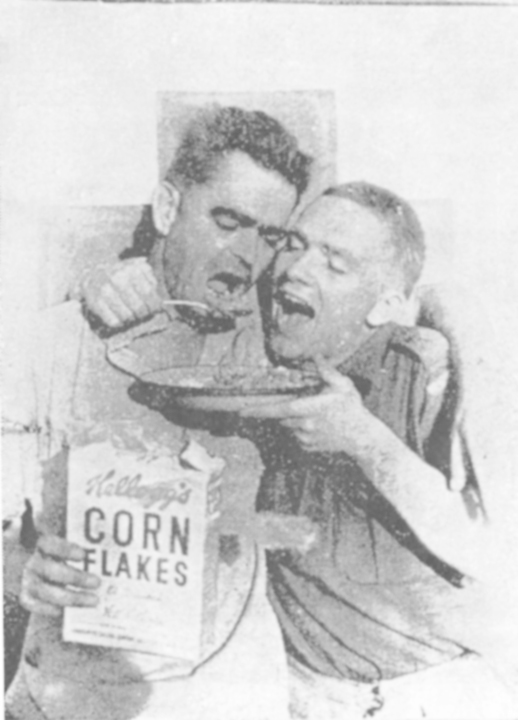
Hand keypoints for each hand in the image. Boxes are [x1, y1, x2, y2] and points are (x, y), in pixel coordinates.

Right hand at [20, 535, 100, 617]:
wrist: (37, 572)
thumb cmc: (60, 557)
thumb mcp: (66, 549)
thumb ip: (82, 550)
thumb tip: (111, 553)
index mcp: (42, 545)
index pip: (49, 543)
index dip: (65, 549)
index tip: (83, 555)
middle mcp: (33, 562)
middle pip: (51, 570)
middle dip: (76, 577)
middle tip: (97, 582)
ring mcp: (28, 580)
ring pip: (46, 591)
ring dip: (72, 597)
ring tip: (94, 600)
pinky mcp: (26, 597)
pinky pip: (35, 605)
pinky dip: (50, 609)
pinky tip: (65, 612)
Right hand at [82, 258, 161, 327]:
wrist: (93, 274)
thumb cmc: (122, 275)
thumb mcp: (138, 270)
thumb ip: (151, 282)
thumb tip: (161, 303)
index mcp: (132, 269)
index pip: (149, 294)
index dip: (154, 306)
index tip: (154, 309)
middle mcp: (118, 277)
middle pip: (139, 307)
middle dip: (143, 314)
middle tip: (143, 314)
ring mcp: (105, 290)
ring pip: (127, 316)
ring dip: (132, 319)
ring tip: (131, 315)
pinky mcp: (94, 302)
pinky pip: (113, 322)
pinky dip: (119, 323)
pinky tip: (119, 317)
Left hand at [240, 359, 370, 454]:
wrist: (363, 437)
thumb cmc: (352, 409)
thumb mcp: (342, 385)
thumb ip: (327, 371)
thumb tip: (316, 356)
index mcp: (307, 408)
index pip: (276, 409)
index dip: (257, 410)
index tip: (241, 411)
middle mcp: (302, 425)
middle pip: (282, 416)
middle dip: (287, 409)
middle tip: (306, 405)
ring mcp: (304, 438)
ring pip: (290, 426)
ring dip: (296, 420)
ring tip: (318, 416)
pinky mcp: (308, 447)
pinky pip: (298, 437)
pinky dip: (302, 430)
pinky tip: (320, 427)